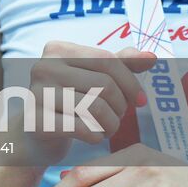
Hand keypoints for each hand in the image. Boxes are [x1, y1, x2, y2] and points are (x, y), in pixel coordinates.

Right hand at [15, 42, 154, 165]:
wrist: (35, 132)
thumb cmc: (69, 101)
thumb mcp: (93, 77)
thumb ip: (120, 65)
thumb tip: (151, 57)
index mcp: (57, 50)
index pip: (107, 60)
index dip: (131, 82)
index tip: (140, 100)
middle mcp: (44, 67)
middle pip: (105, 85)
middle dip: (121, 106)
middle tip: (117, 117)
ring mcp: (38, 94)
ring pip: (96, 108)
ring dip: (112, 124)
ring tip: (108, 128)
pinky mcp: (38, 122)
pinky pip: (83, 129)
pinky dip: (96, 136)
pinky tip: (93, 136)